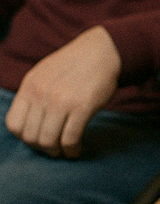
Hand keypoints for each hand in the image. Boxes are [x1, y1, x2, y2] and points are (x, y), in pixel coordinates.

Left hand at [5, 26, 120, 156]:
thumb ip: (34, 94)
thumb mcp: (44, 73)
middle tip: (54, 147)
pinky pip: (70, 138)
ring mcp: (61, 101)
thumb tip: (29, 120)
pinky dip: (72, 149)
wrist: (102, 51)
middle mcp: (42, 94)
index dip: (24, 137)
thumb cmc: (75, 64)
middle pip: (30, 136)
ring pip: (48, 141)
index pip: (13, 124)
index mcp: (30, 86)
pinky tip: (77, 148)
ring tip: (65, 150)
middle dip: (42, 148)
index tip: (38, 137)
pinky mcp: (82, 107)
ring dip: (57, 151)